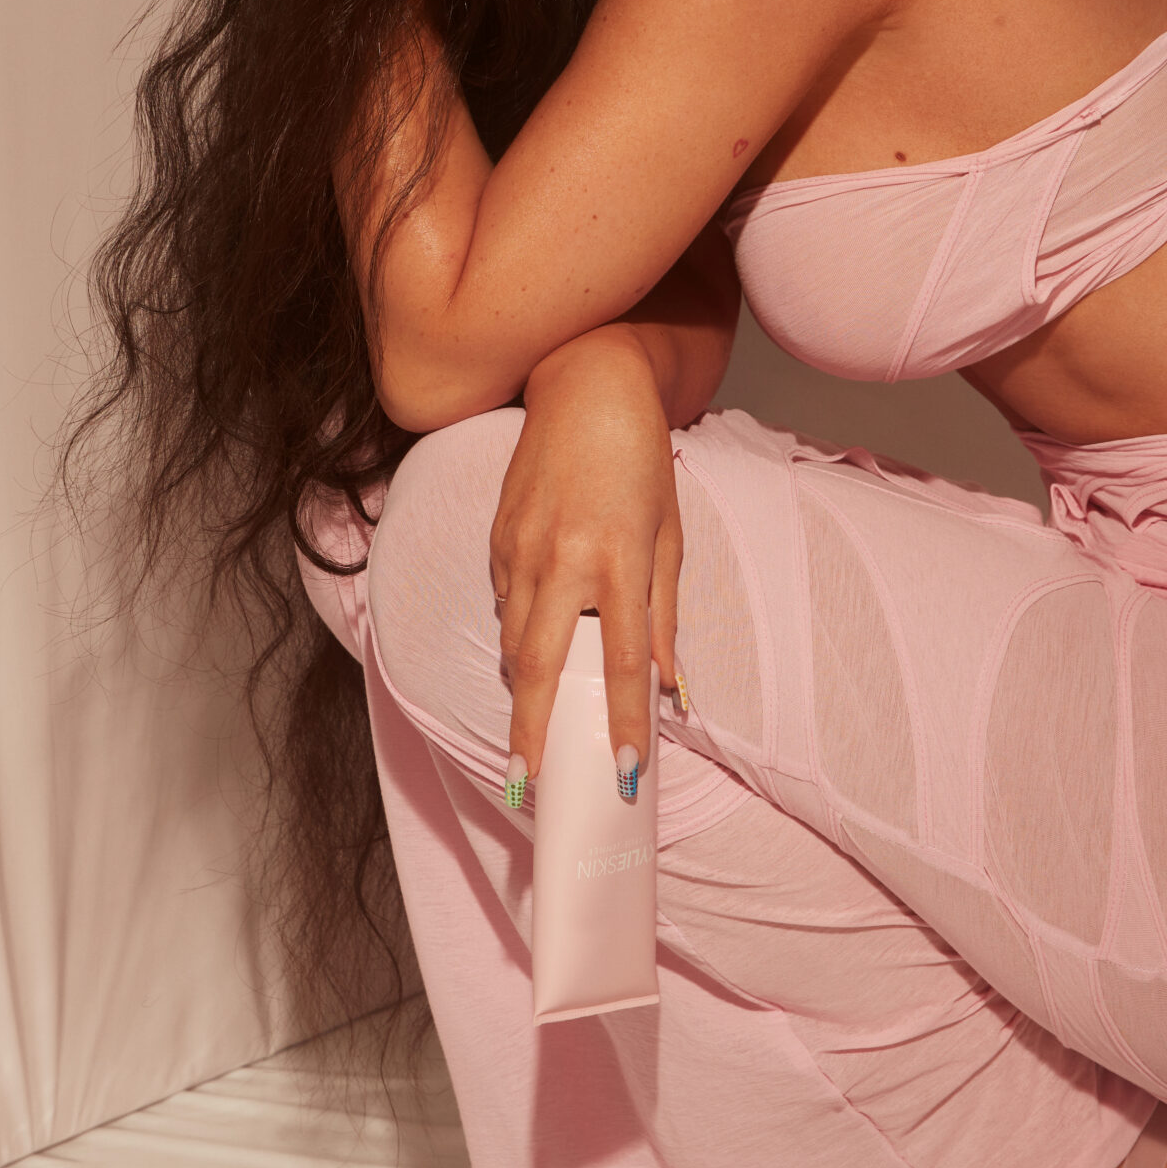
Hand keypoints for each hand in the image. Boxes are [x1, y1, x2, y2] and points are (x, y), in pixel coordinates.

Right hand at [489, 330, 682, 802]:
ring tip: (533, 732)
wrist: (586, 385)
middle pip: (536, 665)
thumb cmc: (640, 460)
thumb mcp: (669, 535)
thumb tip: (671, 688)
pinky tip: (535, 642)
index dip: (626, 722)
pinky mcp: (495, 537)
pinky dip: (518, 632)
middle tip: (526, 782)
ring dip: (522, 689)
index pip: (624, 660)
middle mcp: (562, 558)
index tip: (627, 774)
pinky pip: (504, 603)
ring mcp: (519, 548)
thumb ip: (665, 615)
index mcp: (619, 558)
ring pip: (512, 639)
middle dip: (530, 731)